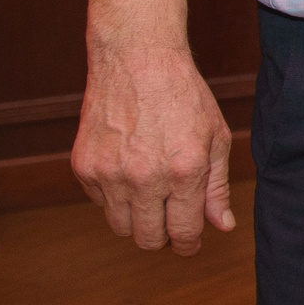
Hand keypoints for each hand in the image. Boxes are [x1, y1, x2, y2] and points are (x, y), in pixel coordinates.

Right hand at [71, 39, 234, 254]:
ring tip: (151, 191)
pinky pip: (99, 202)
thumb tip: (220, 226)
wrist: (137, 60)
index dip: (188, 244)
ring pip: (120, 226)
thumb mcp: (215, 137)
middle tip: (171, 219)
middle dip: (162, 236)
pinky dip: (114, 195)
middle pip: (147, 239)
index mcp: (184, 171)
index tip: (189, 243)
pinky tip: (129, 167)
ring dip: (137, 218)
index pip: (183, 233)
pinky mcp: (83, 166)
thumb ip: (216, 186)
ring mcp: (109, 174)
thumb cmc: (183, 95)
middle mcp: (144, 178)